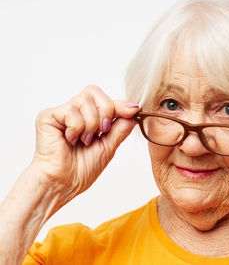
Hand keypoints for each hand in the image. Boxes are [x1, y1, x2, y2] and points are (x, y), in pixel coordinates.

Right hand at [31, 85, 139, 201]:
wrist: (63, 183)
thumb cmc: (82, 169)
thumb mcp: (109, 146)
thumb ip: (121, 127)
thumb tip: (134, 108)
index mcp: (89, 117)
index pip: (106, 100)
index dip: (119, 104)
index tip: (133, 111)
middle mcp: (75, 111)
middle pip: (95, 92)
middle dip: (106, 111)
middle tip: (102, 131)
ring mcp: (62, 112)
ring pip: (85, 101)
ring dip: (91, 124)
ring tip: (84, 141)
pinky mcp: (48, 116)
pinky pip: (71, 111)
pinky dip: (76, 128)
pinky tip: (70, 140)